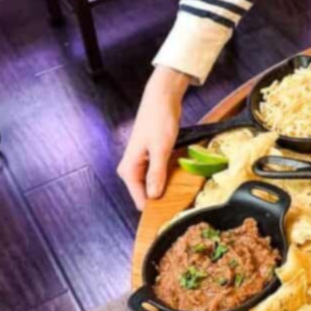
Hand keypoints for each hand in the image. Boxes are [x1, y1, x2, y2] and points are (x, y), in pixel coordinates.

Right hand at [117, 66, 190, 209]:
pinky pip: (158, 174)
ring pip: (153, 184)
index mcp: (128, 169)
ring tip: (181, 187)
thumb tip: (153, 197)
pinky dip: (168, 176)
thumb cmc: (159, 120)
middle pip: (146, 194)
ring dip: (166, 185)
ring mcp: (141, 164)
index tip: (171, 212)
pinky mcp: (150, 158)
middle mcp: (131, 169)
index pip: (139, 199)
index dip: (155, 206)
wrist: (162, 98)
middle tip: (180, 198)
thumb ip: (156, 174)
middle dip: (162, 196)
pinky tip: (179, 175)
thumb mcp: (160, 149)